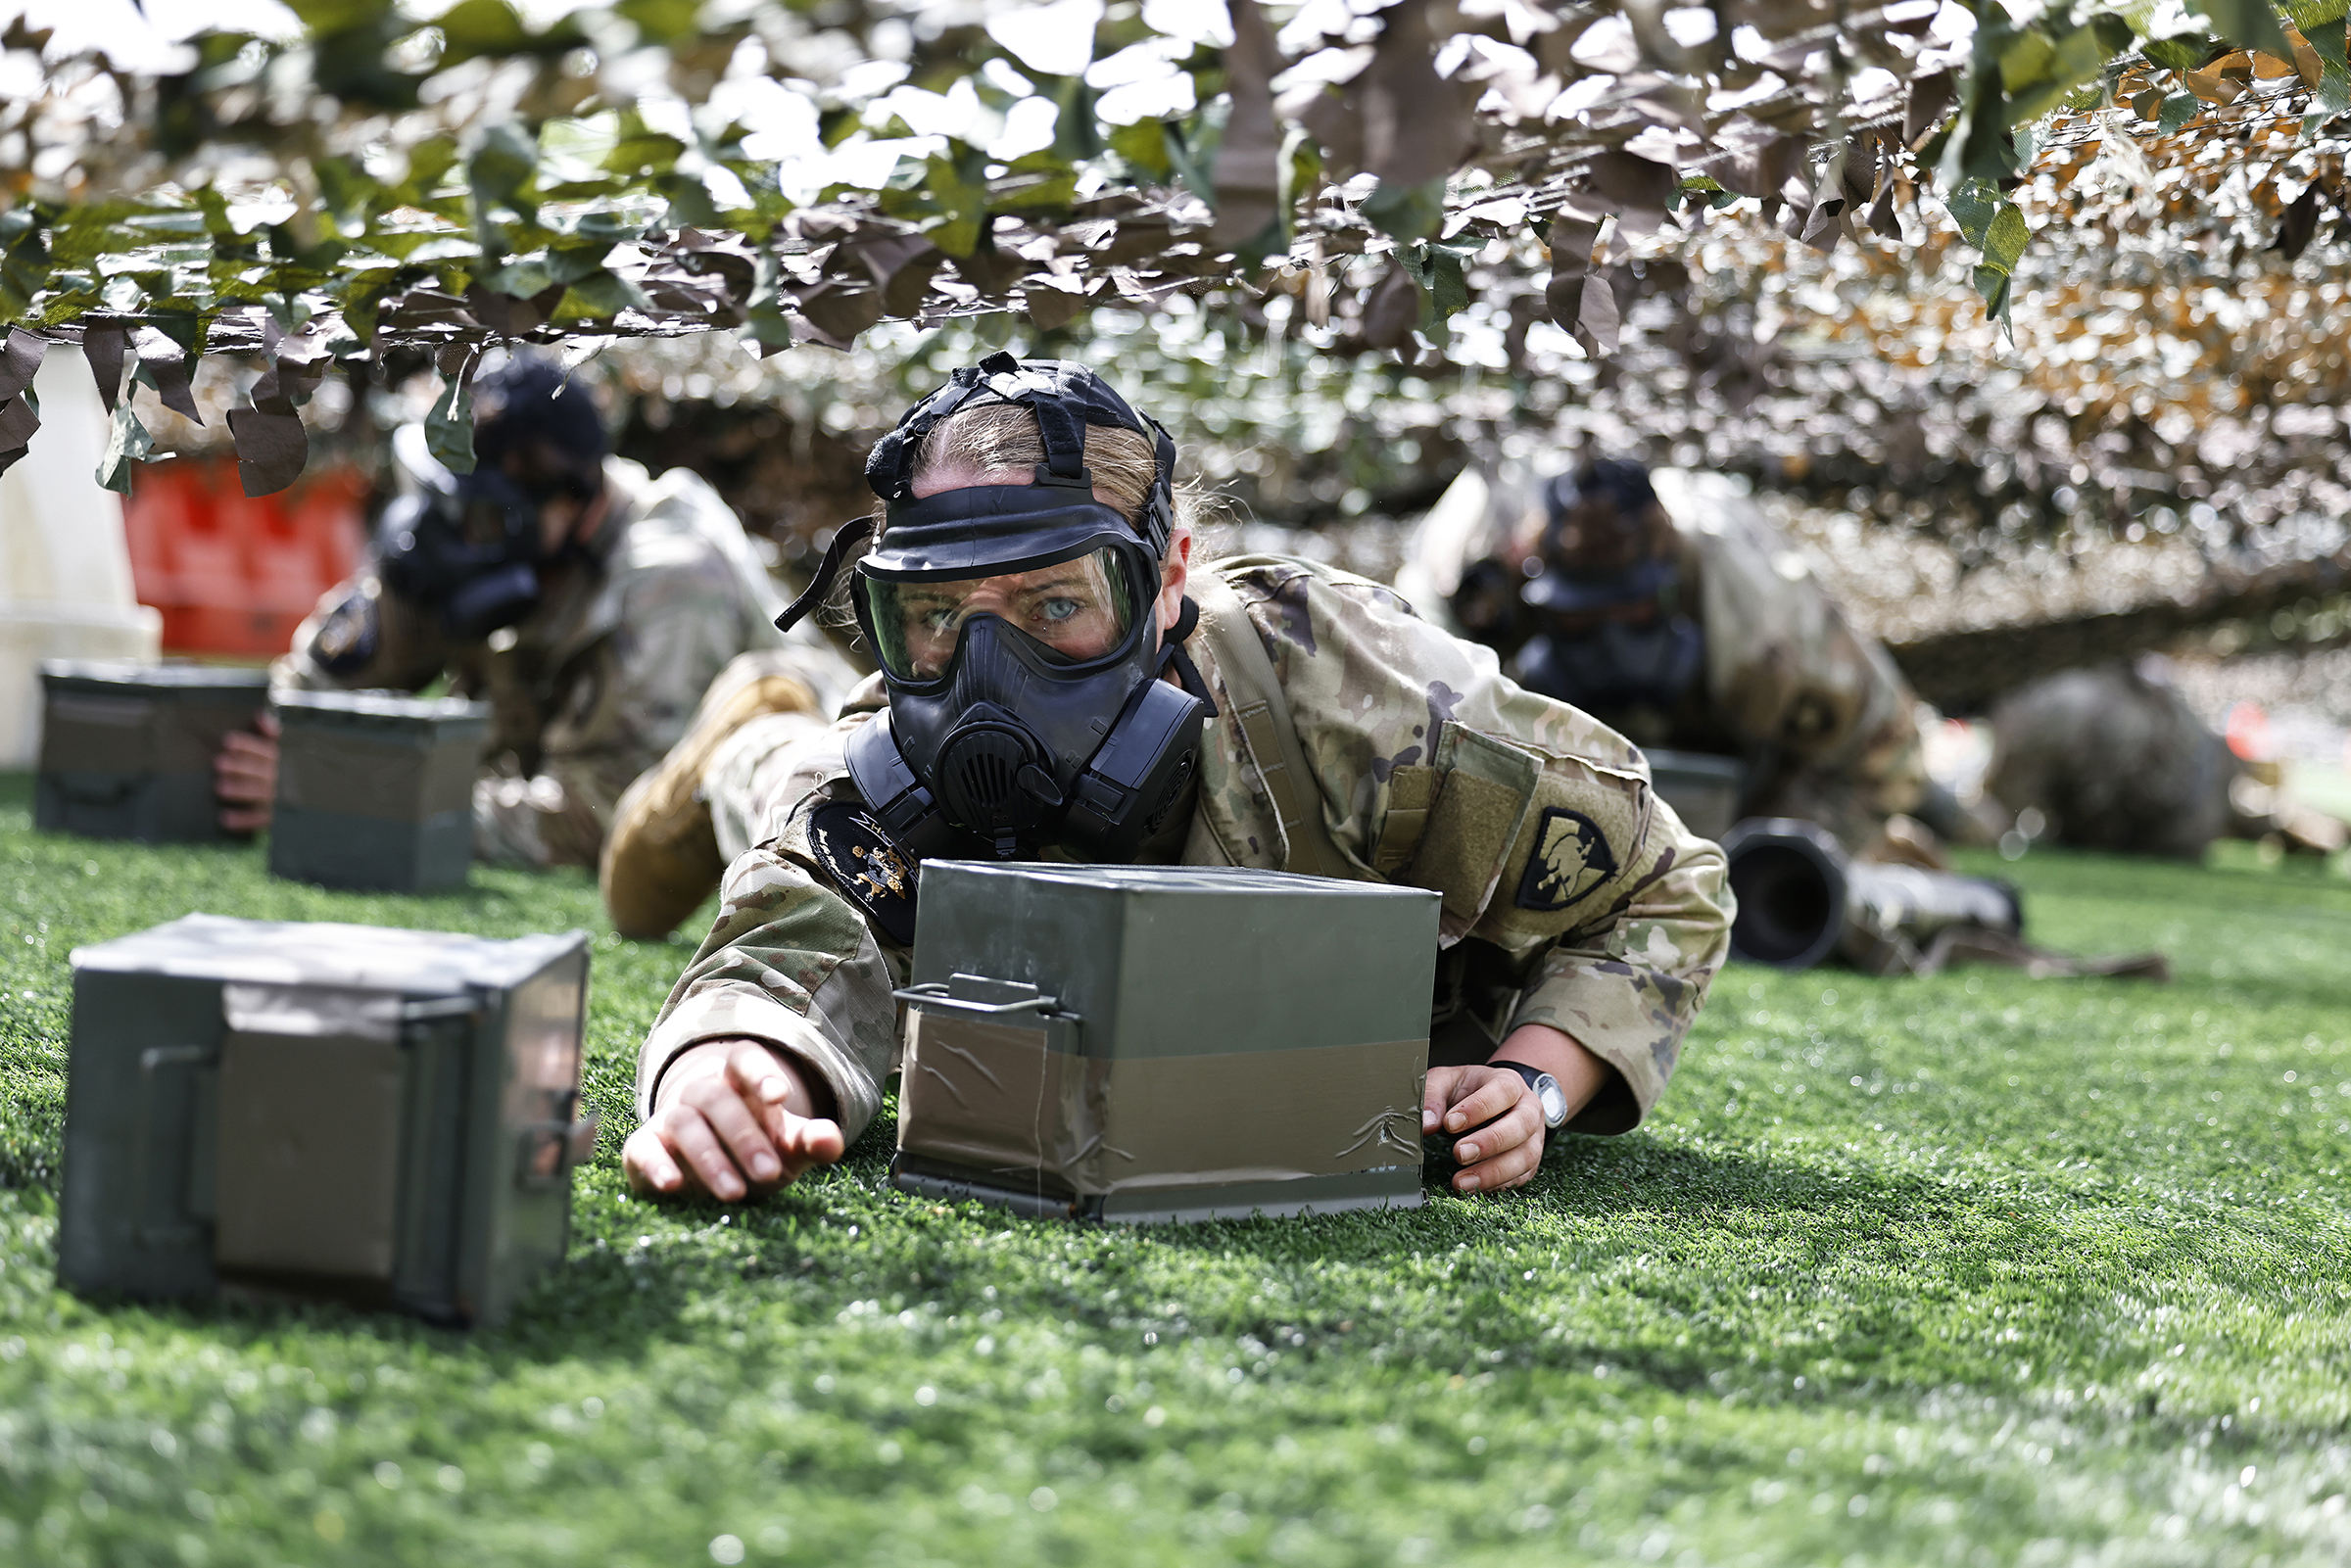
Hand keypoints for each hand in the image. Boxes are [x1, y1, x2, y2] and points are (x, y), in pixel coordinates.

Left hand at [215, 710, 280, 832]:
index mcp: (271, 758)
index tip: (227, 741)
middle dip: (241, 767)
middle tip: (218, 764)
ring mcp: (271, 797)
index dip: (248, 745)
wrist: (252, 797)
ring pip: (262, 794)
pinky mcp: (265, 817)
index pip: (266, 749)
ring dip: (241, 790)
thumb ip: (260, 729)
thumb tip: (260, 715)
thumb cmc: (247, 764)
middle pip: (264, 771)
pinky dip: (243, 819)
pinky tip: (224, 819)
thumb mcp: (253, 744)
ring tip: (219, 788)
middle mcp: (274, 777)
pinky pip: (259, 820)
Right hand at [622, 1037, 844, 1201]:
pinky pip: (643, 1148)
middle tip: (769, 1173)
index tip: (780, 1097)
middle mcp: (701, 1093)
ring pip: (684, 1123)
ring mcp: (670, 1118)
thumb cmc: (757, 1151)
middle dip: (744, 1137)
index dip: (760, 1072)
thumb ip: (812, 1141)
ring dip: (710, 1158)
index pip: (745, 1059)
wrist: (710, 1170)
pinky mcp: (645, 1147)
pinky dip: (655, 1165)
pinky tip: (672, 1185)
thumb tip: (830, 1140)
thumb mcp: (789, 1148)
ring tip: (735, 1194)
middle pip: (717, 1098)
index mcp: (740, 1082)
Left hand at [1422, 1064, 1545, 1193]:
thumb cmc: (1469, 1091)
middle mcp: (1528, 1109)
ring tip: (1461, 1182)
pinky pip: (1521, 1177)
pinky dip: (1498, 1186)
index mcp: (1509, 1082)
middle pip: (1521, 1126)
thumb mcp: (1447, 1081)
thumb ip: (1433, 1096)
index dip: (1478, 1108)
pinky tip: (1474, 1189)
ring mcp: (1534, 1137)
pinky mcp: (1530, 1162)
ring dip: (1493, 1172)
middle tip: (1459, 1154)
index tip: (1450, 1124)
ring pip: (1526, 1156)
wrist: (1494, 1100)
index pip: (1502, 1092)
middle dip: (1490, 1142)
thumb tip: (1427, 1124)